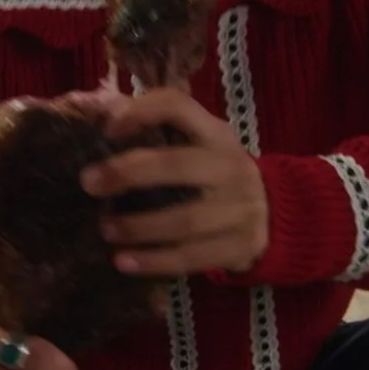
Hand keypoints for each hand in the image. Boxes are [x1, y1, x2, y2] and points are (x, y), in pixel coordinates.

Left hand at [82, 88, 269, 276]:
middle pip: (177, 165)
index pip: (179, 107)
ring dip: (138, 227)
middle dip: (128, 173)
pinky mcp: (240, 246)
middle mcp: (231, 167)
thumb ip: (161, 129)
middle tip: (90, 184)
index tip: (108, 129)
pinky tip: (124, 262)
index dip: (142, 111)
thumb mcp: (202, 145)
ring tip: (106, 229)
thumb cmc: (218, 175)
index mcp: (217, 134)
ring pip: (183, 220)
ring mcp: (240, 209)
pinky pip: (191, 258)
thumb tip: (103, 111)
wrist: (278, 215)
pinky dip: (154, 262)